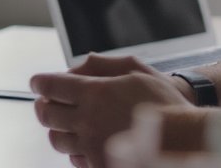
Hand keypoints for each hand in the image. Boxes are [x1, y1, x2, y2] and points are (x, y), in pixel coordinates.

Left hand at [30, 54, 193, 167]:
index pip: (52, 86)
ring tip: (65, 123)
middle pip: (47, 114)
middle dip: (43, 106)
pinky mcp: (99, 166)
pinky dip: (73, 149)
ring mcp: (92, 146)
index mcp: (95, 93)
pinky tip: (82, 142)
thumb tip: (81, 63)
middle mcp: (88, 120)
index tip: (38, 82)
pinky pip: (74, 159)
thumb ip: (105, 65)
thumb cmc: (164, 104)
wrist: (182, 140)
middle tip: (46, 102)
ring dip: (56, 129)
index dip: (40, 82)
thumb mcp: (138, 71)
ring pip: (57, 139)